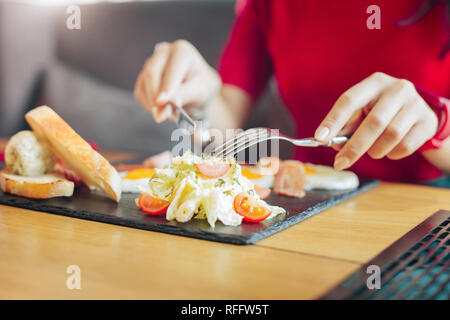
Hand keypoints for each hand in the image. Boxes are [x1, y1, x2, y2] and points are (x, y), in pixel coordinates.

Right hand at [134, 40, 220, 122]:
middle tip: (162, 117)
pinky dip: (150, 107)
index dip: (166, 87)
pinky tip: (165, 109)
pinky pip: (140, 94)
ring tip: (173, 115)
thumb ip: (183, 96)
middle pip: (151, 73)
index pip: (171, 70)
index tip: (161, 102)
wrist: (197, 92)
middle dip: (156, 98)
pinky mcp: (142, 78)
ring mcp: (150, 63)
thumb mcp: (201, 91)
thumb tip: (162, 106)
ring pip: (144, 85)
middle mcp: (164, 52)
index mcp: (182, 51)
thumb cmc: (202, 88)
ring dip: (155, 105)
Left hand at [314, 72, 438, 169]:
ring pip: (391, 135)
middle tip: (340, 163)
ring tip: (371, 152)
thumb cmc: (381, 112)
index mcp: (374, 83)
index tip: (320, 138)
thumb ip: (347, 126)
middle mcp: (397, 89)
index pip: (349, 100)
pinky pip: (406, 145)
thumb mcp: (363, 112)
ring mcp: (416, 104)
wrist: (419, 114)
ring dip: (375, 150)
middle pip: (373, 122)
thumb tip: (332, 143)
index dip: (334, 120)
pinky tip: (388, 150)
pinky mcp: (427, 122)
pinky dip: (392, 154)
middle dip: (354, 146)